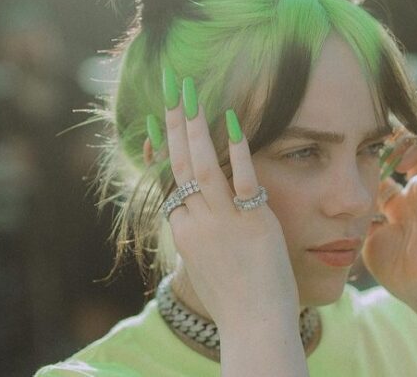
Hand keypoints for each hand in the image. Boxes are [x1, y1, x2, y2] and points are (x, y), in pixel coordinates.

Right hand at [162, 78, 299, 329]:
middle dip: (173, 125)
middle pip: (178, 165)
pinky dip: (236, 149)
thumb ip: (199, 242)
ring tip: (190, 94)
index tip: (162, 123)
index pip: (171, 181)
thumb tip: (195, 225)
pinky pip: (241, 179)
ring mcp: (223, 221)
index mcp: (183, 233)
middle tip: (172, 90)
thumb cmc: (234, 303)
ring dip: (194, 126)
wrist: (254, 326)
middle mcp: (196, 222)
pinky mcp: (252, 222)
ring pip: (201, 166)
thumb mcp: (205, 269)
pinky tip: (233, 121)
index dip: (165, 149)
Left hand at [361, 129, 416, 310]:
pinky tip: (399, 160)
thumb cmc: (396, 269)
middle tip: (363, 144)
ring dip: (400, 144)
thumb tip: (336, 211)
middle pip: (396, 162)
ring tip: (383, 145)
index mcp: (394, 213)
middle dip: (380, 150)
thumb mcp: (367, 242)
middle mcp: (410, 199)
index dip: (364, 169)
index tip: (349, 162)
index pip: (378, 181)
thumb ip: (355, 225)